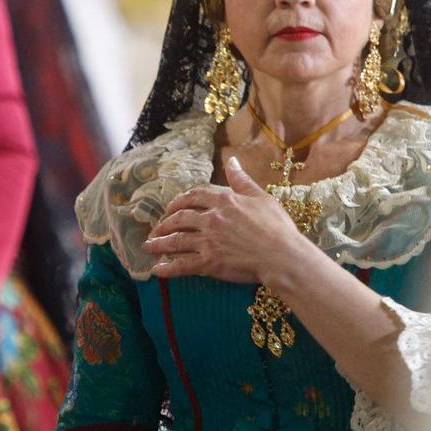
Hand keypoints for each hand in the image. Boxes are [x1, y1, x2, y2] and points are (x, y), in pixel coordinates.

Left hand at [143, 157, 303, 282]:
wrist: (282, 255)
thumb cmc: (277, 227)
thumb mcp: (261, 197)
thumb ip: (241, 180)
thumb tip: (231, 161)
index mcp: (224, 200)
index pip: (194, 197)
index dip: (179, 201)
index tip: (172, 207)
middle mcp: (211, 218)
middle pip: (180, 218)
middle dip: (165, 223)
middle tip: (157, 228)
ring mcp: (208, 241)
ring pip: (176, 240)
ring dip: (160, 244)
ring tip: (149, 246)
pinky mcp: (209, 262)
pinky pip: (183, 264)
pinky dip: (168, 268)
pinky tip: (157, 270)